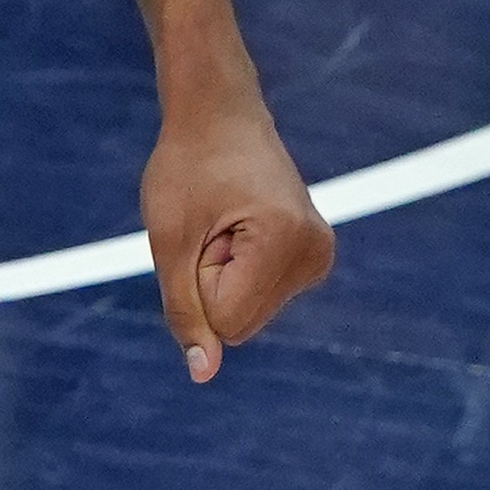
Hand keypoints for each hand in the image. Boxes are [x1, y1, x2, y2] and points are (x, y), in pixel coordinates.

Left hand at [140, 85, 332, 384]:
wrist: (219, 115)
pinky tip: (240, 227)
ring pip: (248, 314)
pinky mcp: (314, 257)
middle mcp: (316, 252)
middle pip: (240, 323)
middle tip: (212, 226)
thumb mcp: (170, 241)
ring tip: (225, 223)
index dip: (197, 282)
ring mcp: (320, 255)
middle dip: (211, 284)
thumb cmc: (186, 167)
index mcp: (286, 241)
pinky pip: (259, 298)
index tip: (203, 230)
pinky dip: (238, 272)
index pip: (226, 322)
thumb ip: (185, 311)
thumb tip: (202, 374)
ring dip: (223, 277)